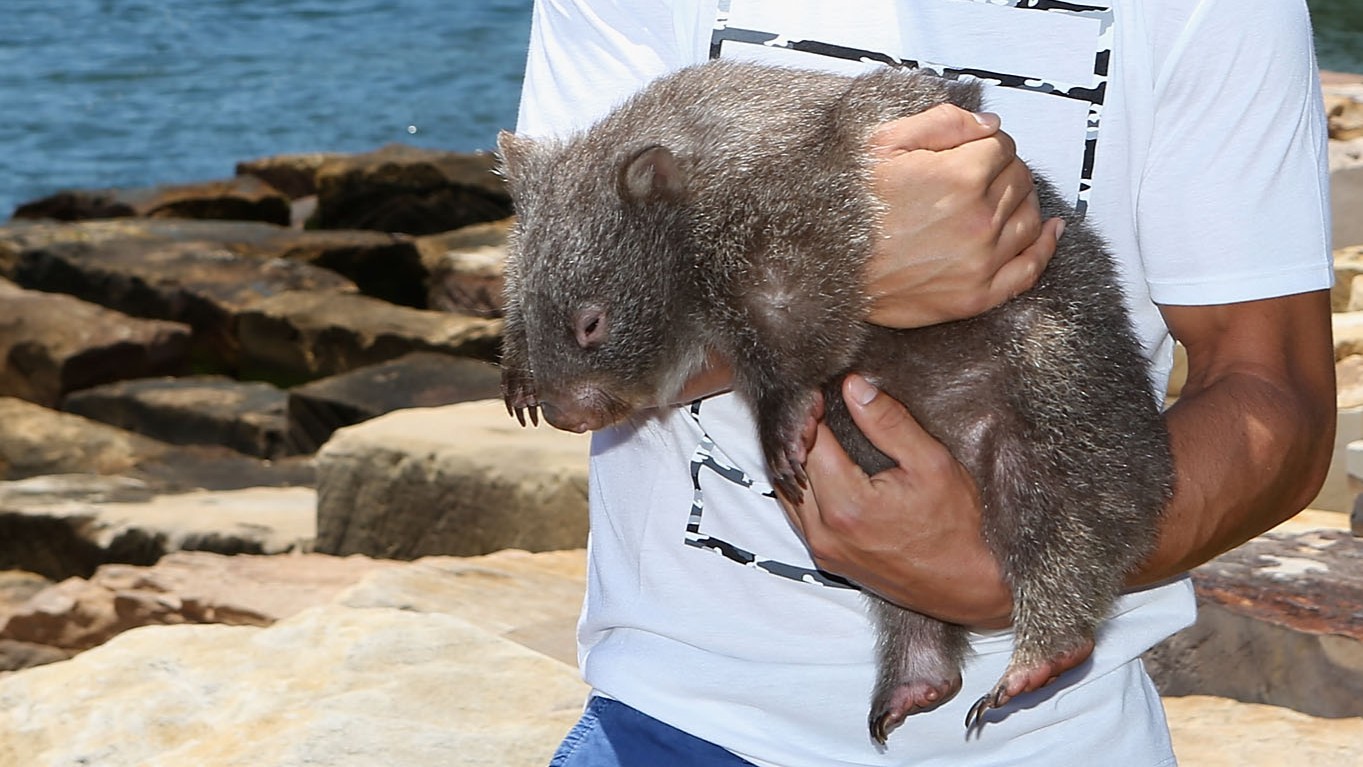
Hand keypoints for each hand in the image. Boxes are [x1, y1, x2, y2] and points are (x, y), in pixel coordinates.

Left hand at [781, 374, 1012, 628]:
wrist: (968, 586)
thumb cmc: (959, 527)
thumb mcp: (932, 463)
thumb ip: (889, 423)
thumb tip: (854, 387)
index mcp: (847, 505)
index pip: (808, 443)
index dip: (811, 411)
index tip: (822, 391)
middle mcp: (825, 531)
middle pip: (790, 467)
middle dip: (800, 433)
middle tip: (817, 407)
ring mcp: (823, 549)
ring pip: (787, 493)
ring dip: (796, 461)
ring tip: (816, 433)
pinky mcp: (827, 559)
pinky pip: (797, 515)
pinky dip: (802, 488)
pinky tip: (819, 469)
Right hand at [866, 105, 1063, 328]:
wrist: (825, 267)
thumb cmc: (848, 206)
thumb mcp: (883, 143)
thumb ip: (943, 123)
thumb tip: (989, 125)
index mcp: (960, 177)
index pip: (1002, 147)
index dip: (988, 144)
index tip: (973, 150)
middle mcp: (979, 220)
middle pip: (1019, 180)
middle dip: (1004, 171)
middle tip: (979, 175)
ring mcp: (981, 261)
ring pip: (1029, 219)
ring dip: (1023, 202)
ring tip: (1004, 199)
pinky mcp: (976, 296)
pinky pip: (1030, 269)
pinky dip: (1046, 246)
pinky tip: (1052, 231)